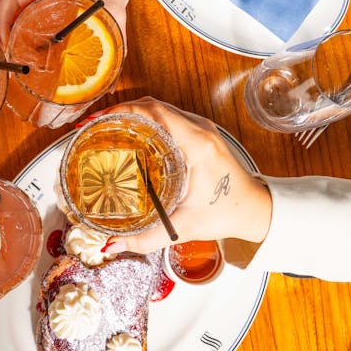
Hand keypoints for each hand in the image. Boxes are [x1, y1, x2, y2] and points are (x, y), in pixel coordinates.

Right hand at [0, 0, 131, 44]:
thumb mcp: (114, 4)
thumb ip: (116, 31)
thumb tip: (116, 63)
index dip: (2, 20)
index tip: (4, 42)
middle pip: (2, 6)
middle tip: (5, 56)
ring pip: (7, 11)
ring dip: (4, 32)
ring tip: (9, 56)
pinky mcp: (37, 0)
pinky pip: (17, 13)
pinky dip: (13, 30)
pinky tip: (20, 49)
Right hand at [92, 98, 272, 254]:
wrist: (255, 209)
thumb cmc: (227, 214)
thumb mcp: (182, 227)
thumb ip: (145, 239)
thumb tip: (112, 244)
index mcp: (196, 144)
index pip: (154, 112)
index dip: (122, 110)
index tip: (98, 120)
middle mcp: (200, 130)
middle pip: (153, 105)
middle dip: (120, 111)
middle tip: (94, 125)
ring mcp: (202, 129)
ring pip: (160, 109)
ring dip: (132, 113)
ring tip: (106, 127)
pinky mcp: (201, 134)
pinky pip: (168, 117)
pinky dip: (146, 120)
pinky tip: (129, 134)